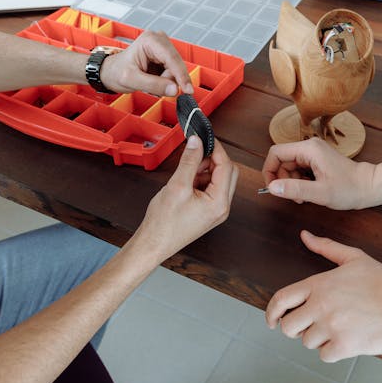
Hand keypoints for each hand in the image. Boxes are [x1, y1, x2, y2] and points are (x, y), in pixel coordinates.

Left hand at [100, 30, 193, 95]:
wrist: (112, 72)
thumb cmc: (117, 72)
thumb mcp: (132, 80)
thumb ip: (154, 85)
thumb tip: (175, 89)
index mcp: (150, 40)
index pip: (172, 58)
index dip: (181, 75)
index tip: (188, 90)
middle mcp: (159, 40)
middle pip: (176, 64)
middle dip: (169, 80)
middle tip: (154, 88)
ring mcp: (164, 47)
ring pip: (176, 70)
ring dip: (167, 81)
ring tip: (150, 82)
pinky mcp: (166, 56)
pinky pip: (174, 72)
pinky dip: (166, 80)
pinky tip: (154, 80)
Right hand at [135, 136, 238, 260]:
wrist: (153, 244)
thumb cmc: (163, 224)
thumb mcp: (177, 186)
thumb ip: (189, 161)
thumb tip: (196, 142)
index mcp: (219, 202)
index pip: (226, 167)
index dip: (216, 149)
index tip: (205, 137)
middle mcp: (222, 207)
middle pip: (228, 172)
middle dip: (212, 160)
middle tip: (195, 153)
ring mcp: (216, 210)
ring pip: (219, 179)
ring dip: (205, 170)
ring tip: (186, 172)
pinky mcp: (208, 211)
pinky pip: (211, 188)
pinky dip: (200, 179)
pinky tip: (186, 182)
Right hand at [262, 138, 376, 208]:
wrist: (369, 187)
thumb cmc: (350, 189)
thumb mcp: (320, 193)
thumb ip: (295, 189)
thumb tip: (272, 187)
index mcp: (309, 149)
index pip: (276, 153)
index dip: (269, 171)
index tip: (272, 189)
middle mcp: (310, 147)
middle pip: (282, 161)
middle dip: (283, 180)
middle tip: (294, 197)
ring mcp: (314, 153)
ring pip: (290, 167)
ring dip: (291, 183)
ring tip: (303, 197)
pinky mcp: (317, 161)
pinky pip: (299, 170)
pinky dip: (299, 182)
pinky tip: (309, 192)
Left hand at [265, 231, 381, 362]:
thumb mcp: (353, 257)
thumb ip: (325, 247)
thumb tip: (305, 235)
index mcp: (319, 285)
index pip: (281, 300)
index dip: (271, 312)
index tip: (272, 320)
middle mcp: (320, 306)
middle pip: (289, 326)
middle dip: (296, 328)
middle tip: (309, 326)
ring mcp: (331, 327)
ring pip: (307, 342)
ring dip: (318, 338)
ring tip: (336, 328)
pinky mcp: (345, 346)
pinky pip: (324, 355)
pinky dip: (332, 351)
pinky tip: (344, 339)